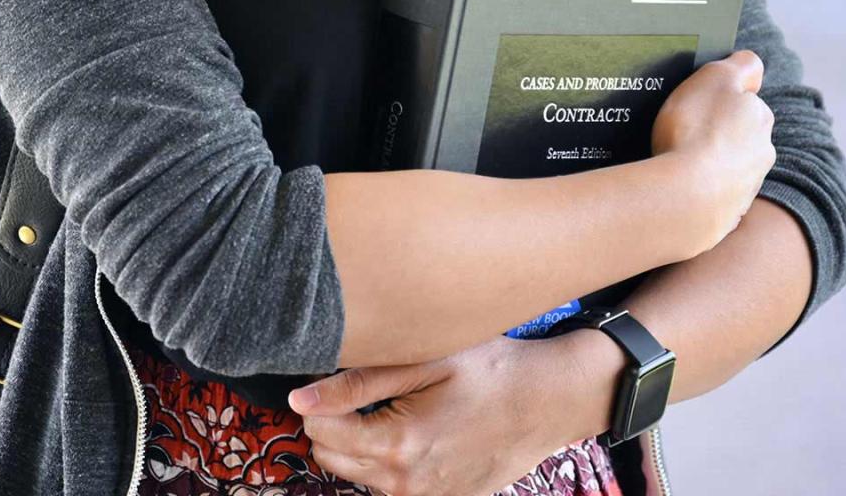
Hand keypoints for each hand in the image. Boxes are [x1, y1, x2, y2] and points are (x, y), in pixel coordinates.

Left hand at [284, 335, 574, 495]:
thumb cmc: (487, 369)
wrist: (546, 401)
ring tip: (392, 404)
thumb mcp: (422, 361)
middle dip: (334, 424)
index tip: (334, 377)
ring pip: (359, 474)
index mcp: (397, 445)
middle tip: (361, 388)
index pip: (321, 434)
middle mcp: (405, 485)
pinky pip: (392, 485)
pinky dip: (389, 459)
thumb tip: (300, 399)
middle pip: (332, 459)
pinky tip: (415, 426)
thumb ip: (357, 383)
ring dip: (361, 442)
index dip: (318, 402)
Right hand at [651, 47, 775, 250]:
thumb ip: (740, 66)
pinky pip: (712, 192)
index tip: (699, 100)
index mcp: (760, 117)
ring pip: (727, 164)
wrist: (685, 196)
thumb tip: (753, 66)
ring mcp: (746, 186)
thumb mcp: (716, 77)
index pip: (746, 96)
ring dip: (708, 159)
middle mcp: (761, 152)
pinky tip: (676, 182)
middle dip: (718, 130)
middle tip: (683, 126)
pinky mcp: (728, 214)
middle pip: (738, 132)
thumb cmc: (696, 129)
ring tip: (674, 155)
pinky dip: (699, 186)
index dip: (722, 95)